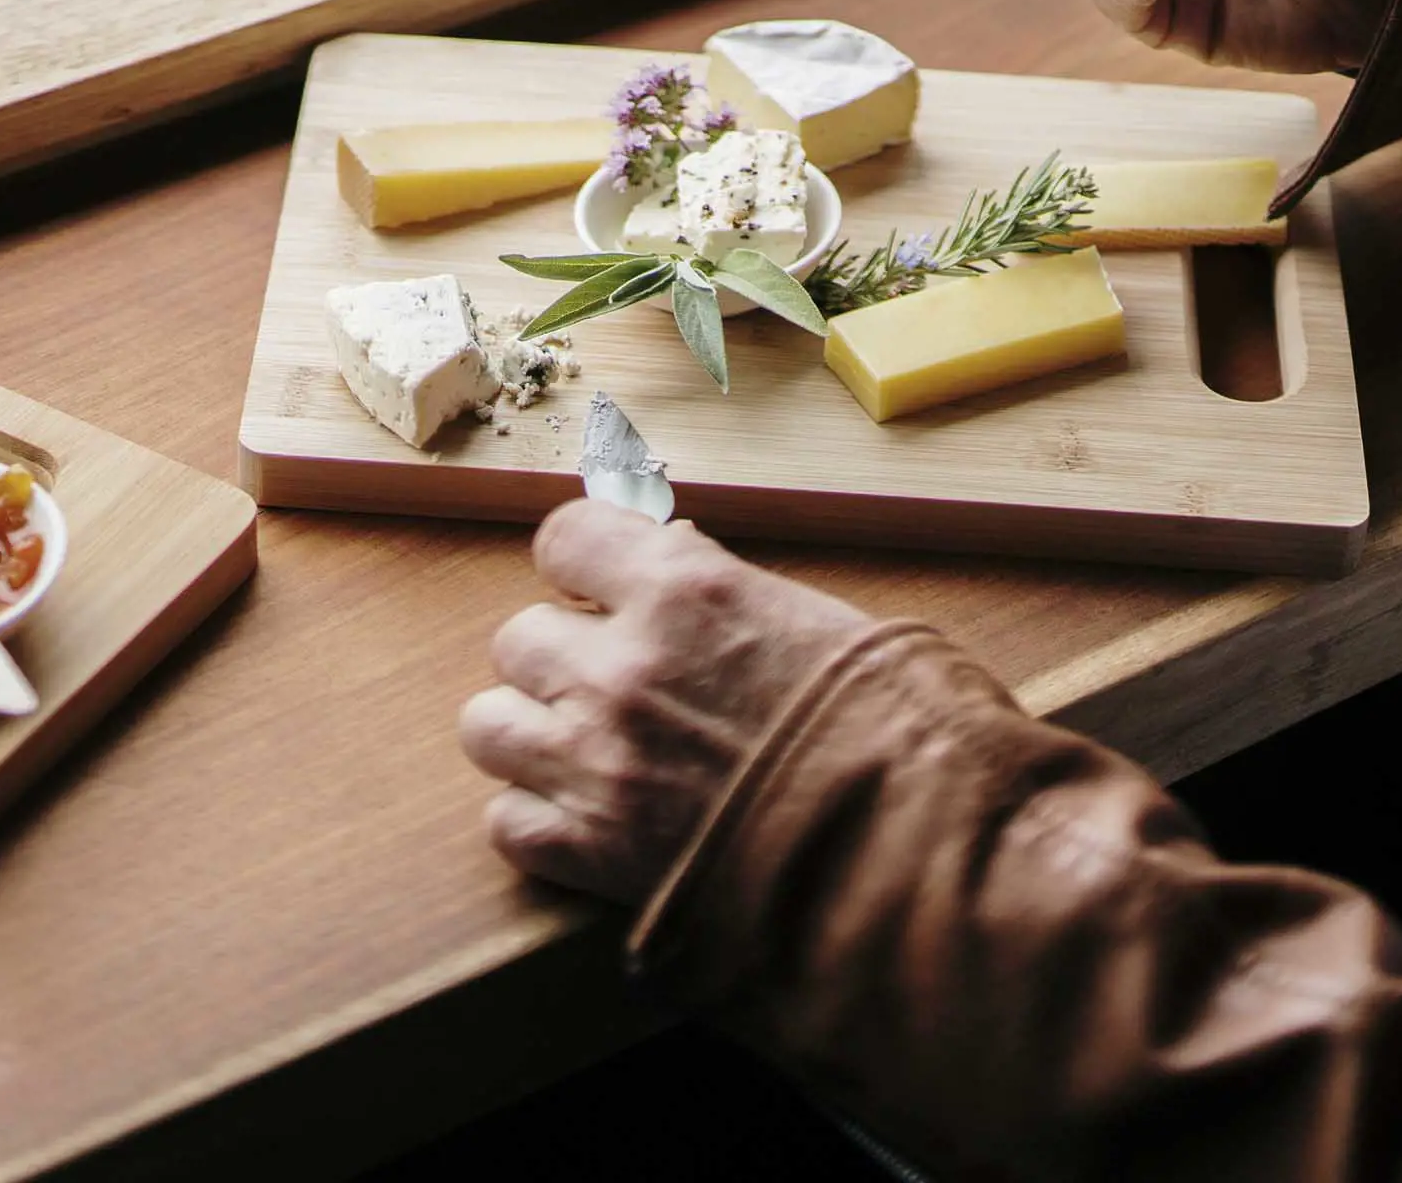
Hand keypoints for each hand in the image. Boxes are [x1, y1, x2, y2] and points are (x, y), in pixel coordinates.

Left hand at [460, 502, 869, 904]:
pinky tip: (591, 820)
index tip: (602, 586)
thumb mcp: (825, 622)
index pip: (564, 538)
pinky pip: (506, 820)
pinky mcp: (588, 853)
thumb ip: (728, 589)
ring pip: (487, 725)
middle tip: (614, 686)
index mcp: (686, 590)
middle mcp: (621, 667)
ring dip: (531, 733)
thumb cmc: (897, 735)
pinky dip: (539, 820)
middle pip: (519, 638)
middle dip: (561, 659)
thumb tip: (674, 561)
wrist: (914, 863)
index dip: (584, 565)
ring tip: (587, 752)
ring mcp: (594, 762)